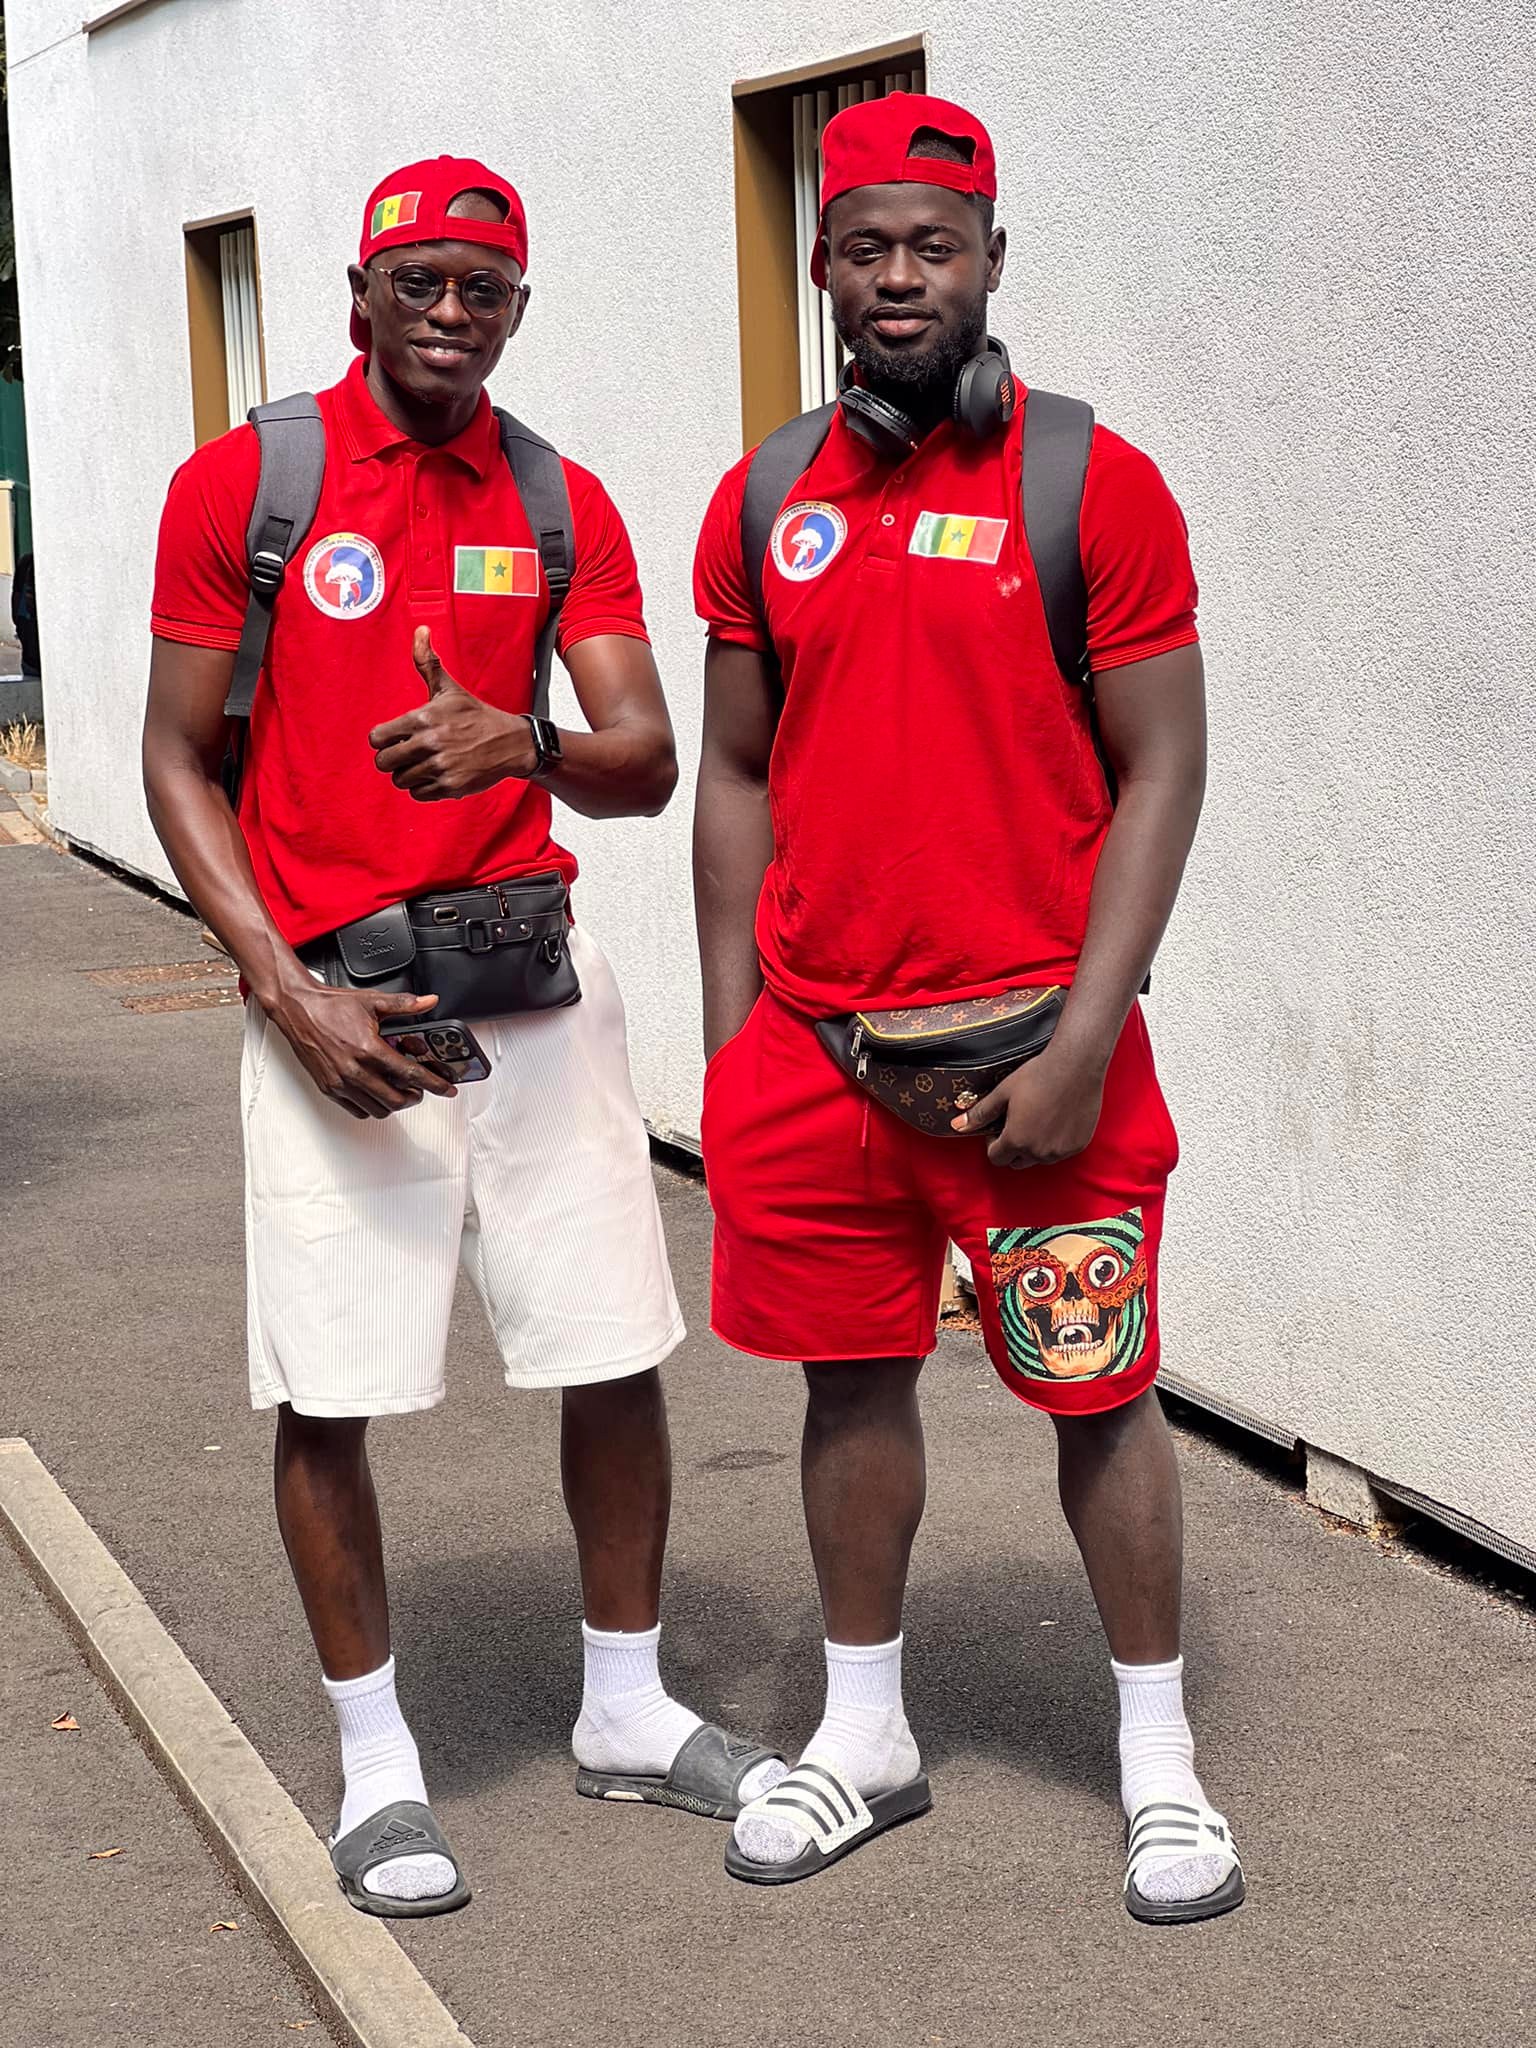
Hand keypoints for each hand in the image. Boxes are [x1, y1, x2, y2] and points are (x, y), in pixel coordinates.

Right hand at [269, 983, 457, 1118]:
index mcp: (368, 1049)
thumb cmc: (330, 1007)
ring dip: (394, 1103)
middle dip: (415, 1096)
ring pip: (378, 1109)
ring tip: (399, 1089)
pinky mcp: (329, 1088)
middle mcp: (354, 1070)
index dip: (434, 1084)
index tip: (446, 1089)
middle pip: (396, 1099)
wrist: (297, 1009)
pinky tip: (376, 1092)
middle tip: (420, 1088)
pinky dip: (372, 1106)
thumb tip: (428, 1002)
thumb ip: (404, 1004)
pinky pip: (358, 1110)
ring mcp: (340, 1082)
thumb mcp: (372, 1001)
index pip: (410, 1074)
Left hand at [368, 628, 536, 800]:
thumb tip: (421, 630)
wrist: (510, 743)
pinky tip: (436, 775)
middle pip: (384, 762)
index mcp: (423, 718)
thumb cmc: (475, 715)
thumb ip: (428, 662)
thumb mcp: (449, 689)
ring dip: (408, 774)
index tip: (396, 738)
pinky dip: (423, 788)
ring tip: (424, 764)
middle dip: (393, 759)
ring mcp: (440, 766)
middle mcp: (430, 743)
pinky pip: (418, 794)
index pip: (378, 738)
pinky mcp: (450, 786)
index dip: (383, 739)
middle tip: (407, 754)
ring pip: (400, 780)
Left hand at [950, 1046, 1105, 1168]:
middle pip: (1017, 1161)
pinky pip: (1060, 1152)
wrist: (1076, 1066)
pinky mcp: (1078, 1145)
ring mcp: (1060, 1151)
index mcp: (1016, 1140)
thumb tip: (958, 1126)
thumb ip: (980, 1113)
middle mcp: (1038, 1152)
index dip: (992, 1143)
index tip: (998, 1127)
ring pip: (1039, 1159)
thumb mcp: (1003, 1093)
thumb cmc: (1038, 1075)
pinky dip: (1055, 1142)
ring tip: (1037, 1118)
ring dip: (1034, 1146)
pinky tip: (1055, 1119)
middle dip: (1012, 1147)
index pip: (996, 1158)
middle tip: (1017, 1122)